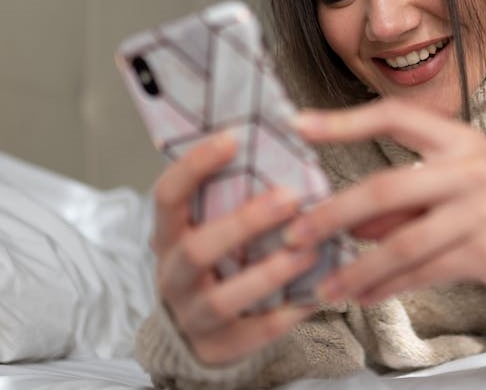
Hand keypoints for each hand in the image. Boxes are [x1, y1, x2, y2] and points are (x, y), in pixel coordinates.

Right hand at [150, 131, 317, 363]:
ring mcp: (193, 315)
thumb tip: (279, 140)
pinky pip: (257, 332)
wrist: (195, 329)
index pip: (167, 196)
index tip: (232, 138)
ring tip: (310, 250)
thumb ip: (229, 197)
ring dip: (271, 272)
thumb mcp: (207, 226)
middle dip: (246, 223)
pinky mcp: (221, 347)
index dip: (195, 166)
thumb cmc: (214, 259)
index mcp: (168, 234)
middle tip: (290, 198)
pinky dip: (289, 312)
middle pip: (199, 249)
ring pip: (225, 297)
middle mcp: (173, 274)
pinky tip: (318, 293)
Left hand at [286, 99, 485, 338]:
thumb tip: (351, 222)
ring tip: (325, 286)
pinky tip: (363, 296)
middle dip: (333, 214)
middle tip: (296, 234)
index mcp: (456, 137)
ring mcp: (479, 210)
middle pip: (386, 188)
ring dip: (356, 268)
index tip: (298, 124)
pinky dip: (388, 287)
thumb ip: (407, 198)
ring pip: (401, 243)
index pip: (393, 116)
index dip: (344, 120)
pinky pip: (424, 272)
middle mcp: (467, 167)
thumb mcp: (460, 178)